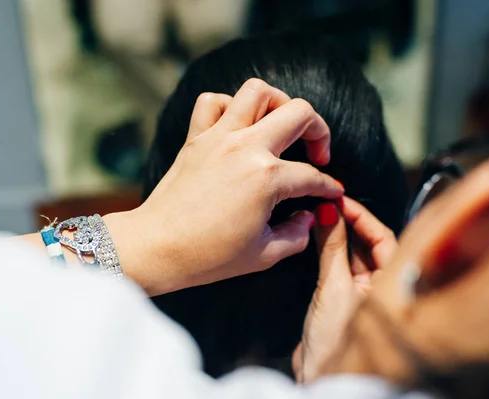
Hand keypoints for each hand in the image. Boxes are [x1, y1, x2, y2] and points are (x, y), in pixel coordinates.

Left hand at [108, 79, 342, 294]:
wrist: (157, 247)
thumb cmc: (208, 256)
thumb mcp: (264, 254)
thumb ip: (297, 235)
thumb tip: (309, 217)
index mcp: (267, 178)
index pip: (312, 176)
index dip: (328, 187)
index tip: (331, 193)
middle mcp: (246, 148)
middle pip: (299, 112)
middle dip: (319, 130)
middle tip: (317, 153)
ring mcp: (218, 138)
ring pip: (257, 91)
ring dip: (278, 103)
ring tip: (281, 126)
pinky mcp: (196, 138)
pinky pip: (212, 101)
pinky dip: (229, 106)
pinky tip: (238, 126)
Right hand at [292, 197, 397, 382]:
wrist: (319, 378)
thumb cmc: (334, 345)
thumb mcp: (332, 287)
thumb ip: (330, 247)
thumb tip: (328, 213)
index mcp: (396, 285)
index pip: (384, 238)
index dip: (362, 216)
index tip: (341, 200)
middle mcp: (385, 287)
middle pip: (372, 244)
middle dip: (350, 222)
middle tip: (329, 203)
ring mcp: (365, 293)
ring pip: (357, 253)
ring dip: (340, 234)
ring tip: (323, 214)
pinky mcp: (345, 298)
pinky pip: (343, 265)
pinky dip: (332, 250)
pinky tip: (320, 235)